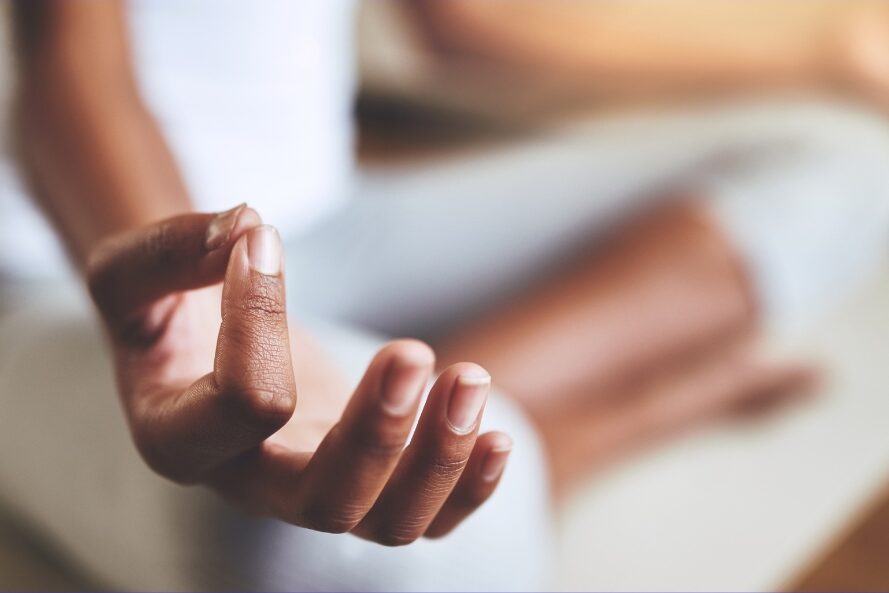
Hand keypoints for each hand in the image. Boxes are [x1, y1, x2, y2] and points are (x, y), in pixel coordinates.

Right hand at [87, 205, 512, 543]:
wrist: (203, 341)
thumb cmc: (166, 309)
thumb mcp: (135, 271)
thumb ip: (172, 251)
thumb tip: (251, 228)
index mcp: (184, 442)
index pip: (243, 405)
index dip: (259, 315)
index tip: (262, 240)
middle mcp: (255, 484)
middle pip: (328, 501)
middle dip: (380, 435)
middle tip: (411, 353)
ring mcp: (318, 488)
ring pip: (391, 521)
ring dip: (442, 459)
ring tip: (468, 379)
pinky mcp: (368, 477)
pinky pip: (428, 517)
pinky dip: (470, 488)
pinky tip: (495, 434)